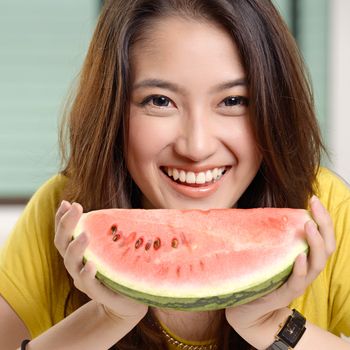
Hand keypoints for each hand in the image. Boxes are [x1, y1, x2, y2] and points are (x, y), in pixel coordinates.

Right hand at [54, 201, 147, 323]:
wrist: (129, 301)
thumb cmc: (119, 269)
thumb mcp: (112, 247)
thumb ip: (107, 232)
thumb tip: (112, 209)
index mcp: (78, 253)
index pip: (64, 234)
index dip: (61, 218)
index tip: (66, 202)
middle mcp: (76, 265)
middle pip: (62, 244)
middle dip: (66, 224)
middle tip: (76, 207)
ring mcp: (84, 280)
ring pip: (71, 263)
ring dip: (76, 247)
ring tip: (85, 234)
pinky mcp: (98, 293)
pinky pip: (87, 284)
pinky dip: (86, 273)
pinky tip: (91, 264)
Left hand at [225, 196, 335, 348]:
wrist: (249, 308)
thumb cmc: (260, 277)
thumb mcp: (270, 254)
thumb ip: (274, 238)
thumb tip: (267, 213)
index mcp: (305, 258)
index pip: (322, 237)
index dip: (322, 218)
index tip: (314, 199)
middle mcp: (307, 269)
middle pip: (327, 247)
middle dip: (324, 224)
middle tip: (316, 205)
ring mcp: (299, 282)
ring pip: (318, 263)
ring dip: (315, 243)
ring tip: (309, 225)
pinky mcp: (286, 293)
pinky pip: (298, 281)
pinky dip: (301, 268)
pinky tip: (300, 255)